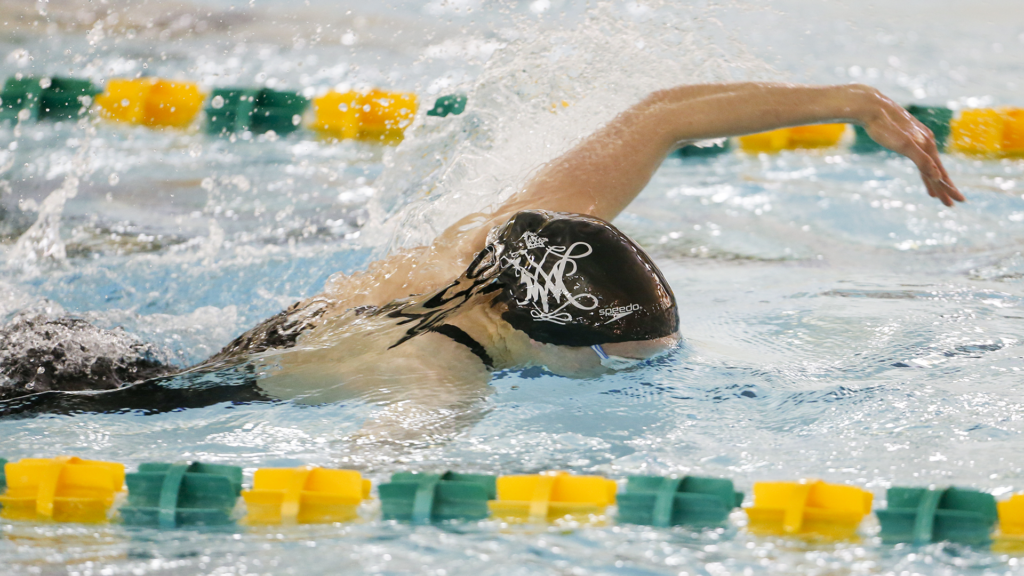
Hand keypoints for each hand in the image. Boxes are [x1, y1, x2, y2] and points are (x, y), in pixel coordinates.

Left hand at [858, 89, 964, 206]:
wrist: (870, 107)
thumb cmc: (885, 126)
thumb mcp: (904, 145)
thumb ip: (921, 160)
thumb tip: (938, 176)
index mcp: (927, 145)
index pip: (940, 173)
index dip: (948, 188)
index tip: (957, 202)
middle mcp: (926, 142)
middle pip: (936, 171)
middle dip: (943, 188)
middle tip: (949, 205)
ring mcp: (916, 139)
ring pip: (927, 165)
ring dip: (932, 181)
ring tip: (933, 195)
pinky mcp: (906, 137)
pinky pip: (918, 158)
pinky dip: (922, 168)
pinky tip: (923, 170)